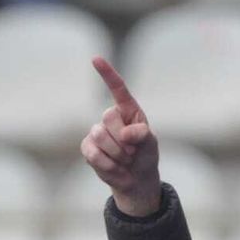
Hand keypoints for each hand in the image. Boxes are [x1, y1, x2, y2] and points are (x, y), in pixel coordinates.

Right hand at [83, 56, 161, 217]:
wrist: (135, 180)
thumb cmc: (144, 156)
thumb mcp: (150, 145)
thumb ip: (142, 135)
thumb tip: (126, 134)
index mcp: (128, 111)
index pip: (118, 89)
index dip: (107, 74)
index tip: (96, 59)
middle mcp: (111, 118)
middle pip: (109, 117)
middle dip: (124, 139)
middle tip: (133, 152)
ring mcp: (97, 132)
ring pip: (100, 135)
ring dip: (117, 154)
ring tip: (125, 160)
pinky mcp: (88, 148)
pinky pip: (93, 153)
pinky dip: (108, 165)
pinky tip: (115, 168)